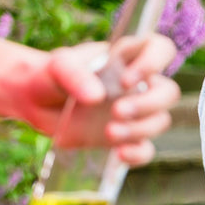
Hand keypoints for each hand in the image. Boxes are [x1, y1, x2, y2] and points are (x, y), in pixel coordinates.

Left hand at [18, 37, 180, 164]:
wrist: (35, 103)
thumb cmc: (51, 75)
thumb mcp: (57, 66)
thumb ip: (74, 74)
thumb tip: (97, 97)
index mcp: (128, 59)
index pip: (160, 49)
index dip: (154, 63)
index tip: (126, 81)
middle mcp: (138, 85)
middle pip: (168, 92)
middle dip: (149, 104)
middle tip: (117, 111)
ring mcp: (135, 113)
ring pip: (160, 121)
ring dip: (140, 129)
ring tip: (109, 132)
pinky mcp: (126, 138)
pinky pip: (146, 149)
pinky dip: (138, 154)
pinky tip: (120, 154)